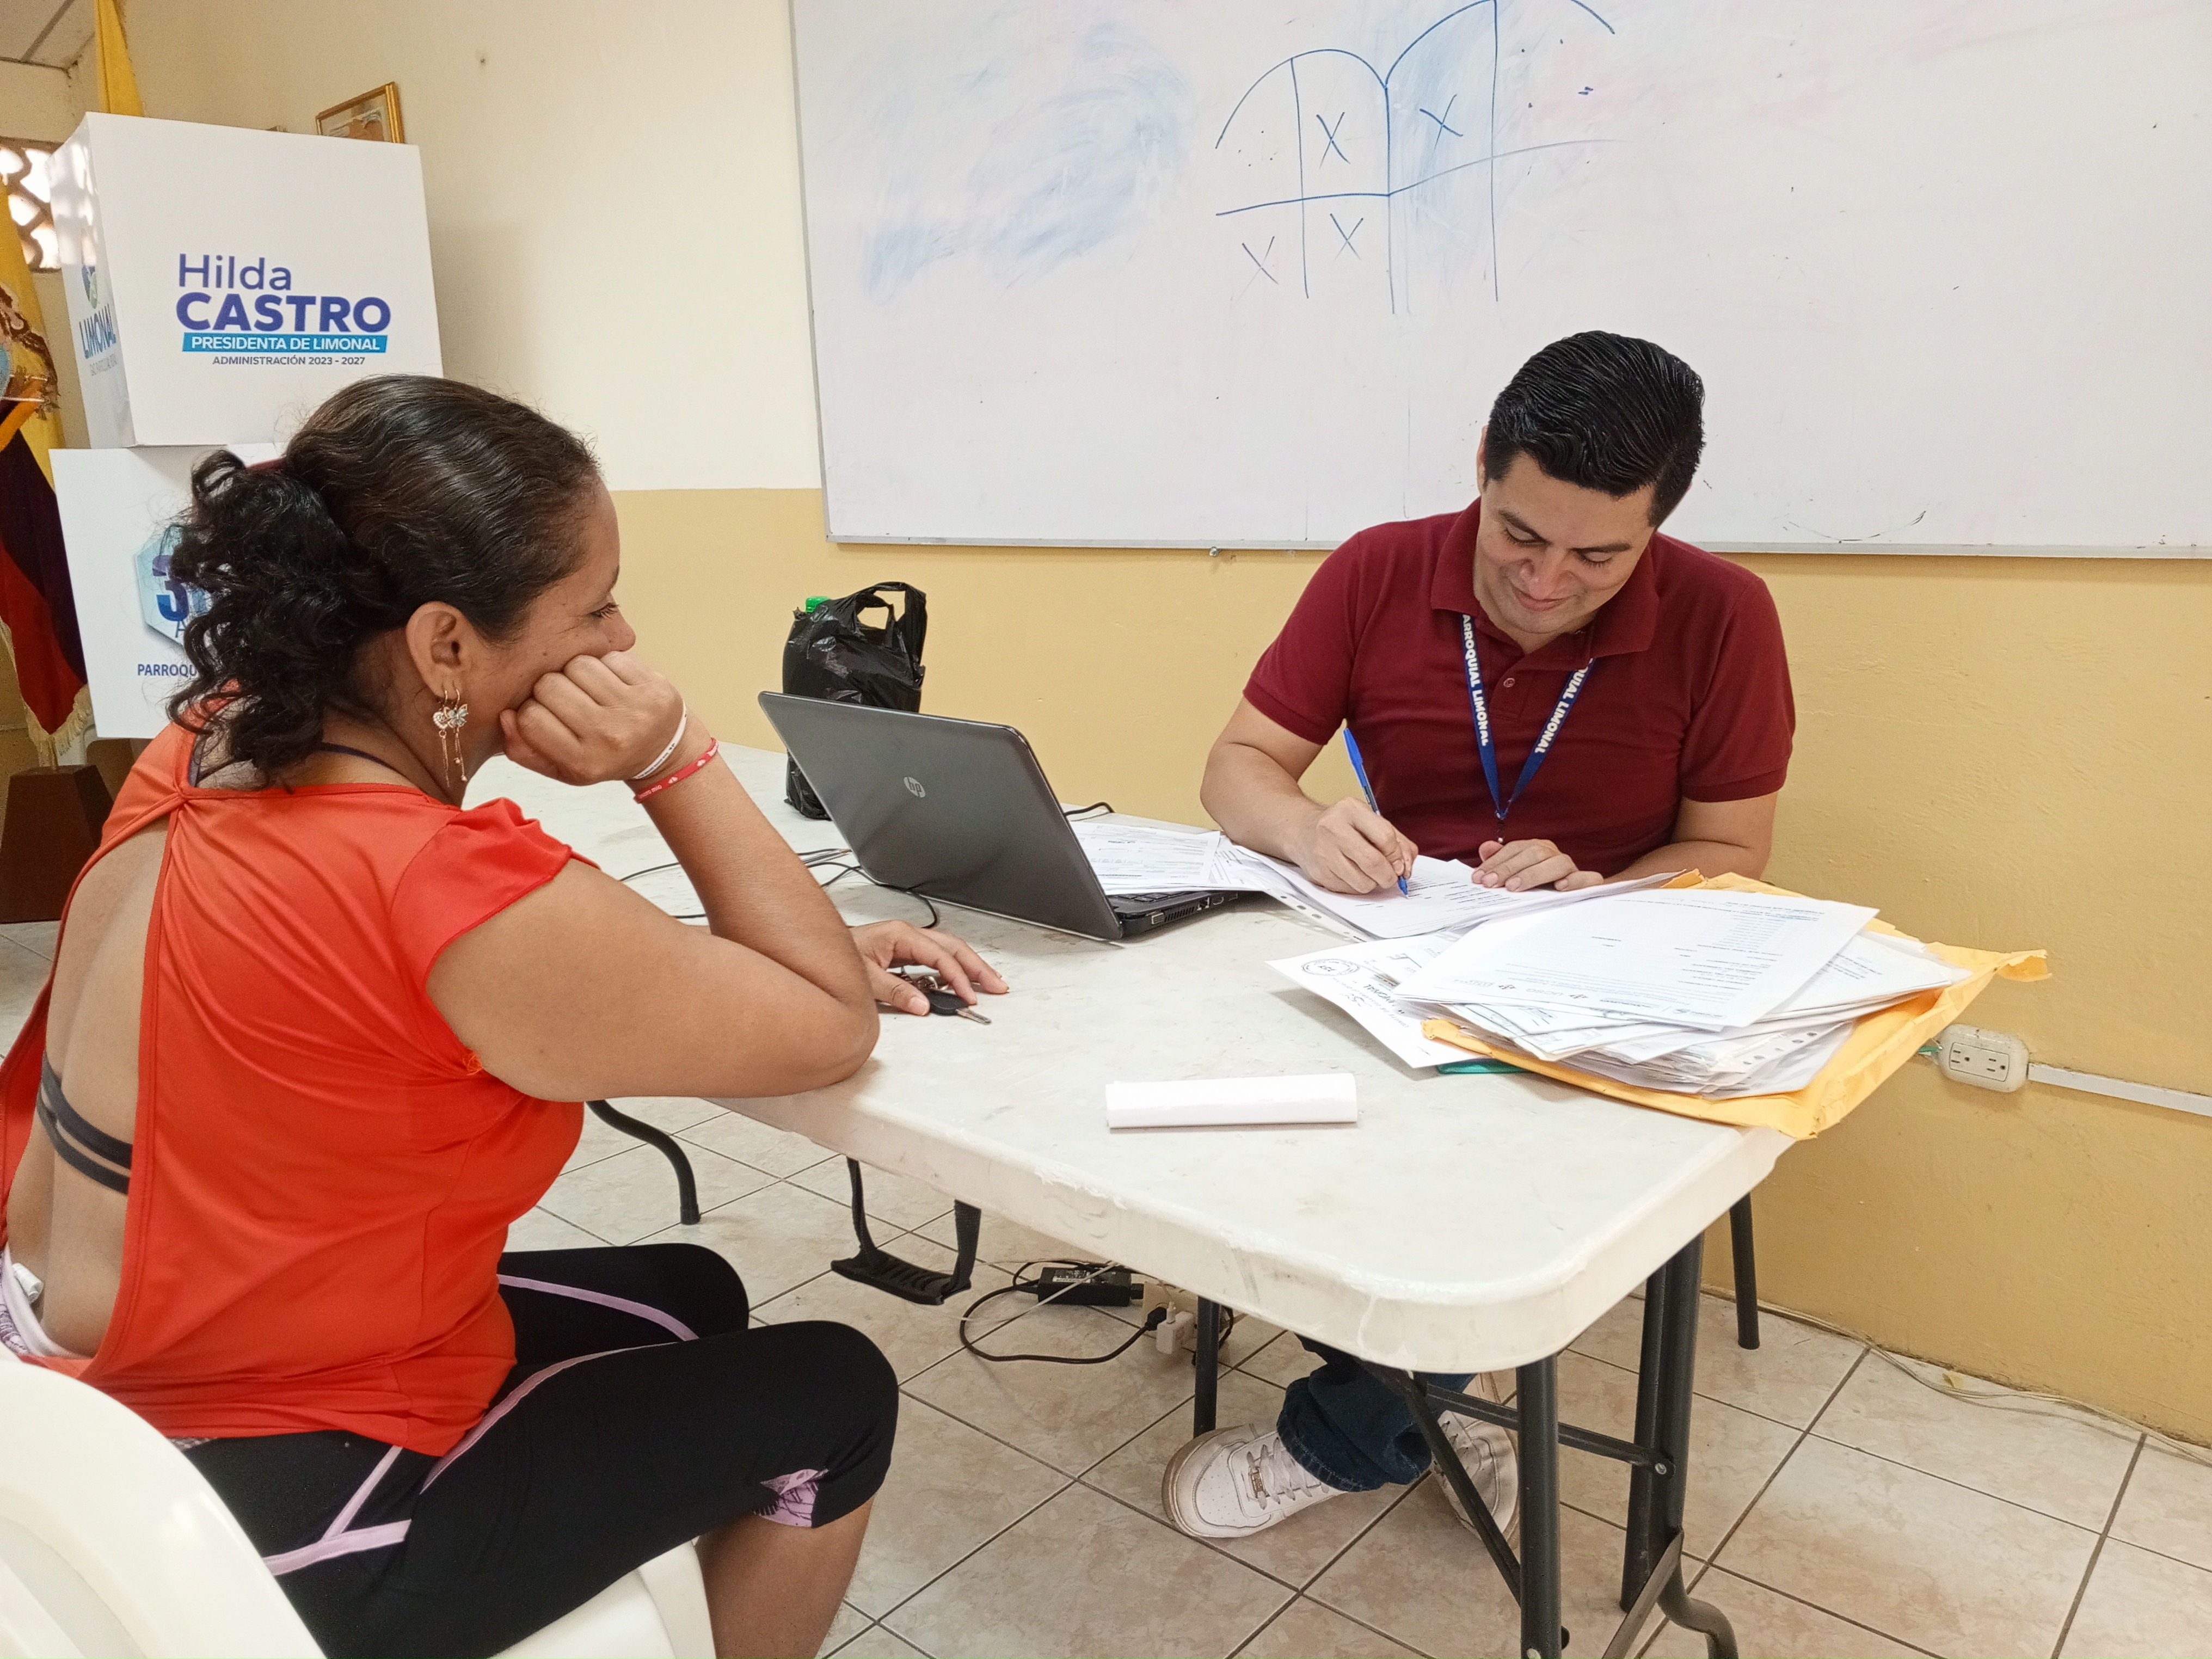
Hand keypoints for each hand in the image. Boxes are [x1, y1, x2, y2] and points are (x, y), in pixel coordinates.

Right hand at [501, 651, 687, 786]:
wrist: (662, 751)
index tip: (541, 715)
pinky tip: (610, 683)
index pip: (530, 718)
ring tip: (586, 690)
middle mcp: (610, 736)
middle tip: (565, 701)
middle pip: (549, 686)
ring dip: (575, 673)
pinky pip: (607, 656)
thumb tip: (505, 715)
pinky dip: (603, 665)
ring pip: (576, 665)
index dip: (529, 711)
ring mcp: (634, 709)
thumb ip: (525, 750)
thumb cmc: (605, 757)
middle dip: (549, 689)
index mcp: (584, 761)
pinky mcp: (652, 685)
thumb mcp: (563, 769)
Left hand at [849, 921, 1009, 1015]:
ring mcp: (907, 942)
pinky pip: (937, 957)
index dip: (957, 977)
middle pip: (953, 947)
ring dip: (970, 966)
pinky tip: (963, 981)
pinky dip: (954, 968)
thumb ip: (895, 991)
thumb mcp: (864, 978)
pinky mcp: (905, 952)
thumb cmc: (837, 957)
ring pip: (949, 950)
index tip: (968, 996)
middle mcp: (907, 934)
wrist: (817, 949)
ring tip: (989, 983)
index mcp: (900, 935)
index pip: (939, 955)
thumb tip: (923, 1005)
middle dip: (977, 967)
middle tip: (997, 986)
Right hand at [1289, 797, 1417, 894]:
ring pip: (1363, 882)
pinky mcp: (1319, 873)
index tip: (1398, 862)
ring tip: (1369, 873)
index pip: (1385, 837)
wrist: (1302, 830)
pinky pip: (1349, 890)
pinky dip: (1357, 886)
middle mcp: (1333, 829)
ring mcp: (1324, 852)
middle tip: (1390, 876)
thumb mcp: (1370, 820)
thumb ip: (1397, 840)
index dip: (1397, 855)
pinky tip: (1353, 874)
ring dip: (1373, 883)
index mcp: (1351, 810)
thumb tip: (1406, 867)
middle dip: (1389, 876)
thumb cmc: (1342, 825)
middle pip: (1374, 863)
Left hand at [1475, 838, 1606, 892]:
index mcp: (1537, 849)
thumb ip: (1501, 861)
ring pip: (1557, 863)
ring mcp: (1572, 867)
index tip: (1479, 877)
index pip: (1515, 849)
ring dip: (1535, 874)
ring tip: (1515, 886)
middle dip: (1509, 868)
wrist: (1576, 894)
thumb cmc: (1540, 885)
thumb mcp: (1517, 874)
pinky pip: (1589, 878)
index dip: (1496, 862)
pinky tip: (1561, 887)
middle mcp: (1554, 854)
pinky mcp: (1589, 882)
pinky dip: (1576, 880)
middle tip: (1492, 883)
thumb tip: (1485, 848)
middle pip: (1534, 854)